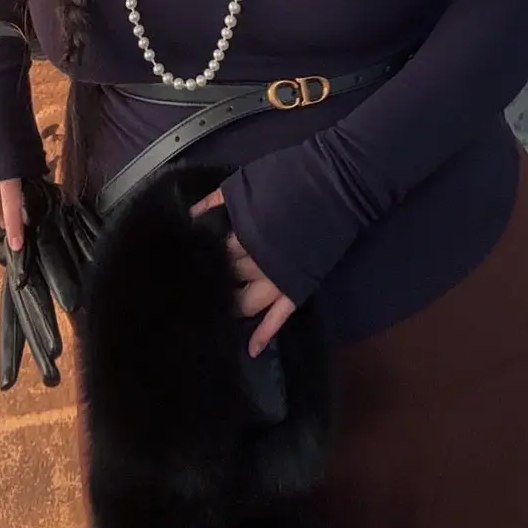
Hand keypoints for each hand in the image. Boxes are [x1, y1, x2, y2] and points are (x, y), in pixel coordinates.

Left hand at [190, 189, 296, 357]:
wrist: (337, 183)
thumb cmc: (291, 177)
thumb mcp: (247, 182)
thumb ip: (217, 200)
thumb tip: (190, 215)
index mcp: (242, 235)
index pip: (214, 253)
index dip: (203, 256)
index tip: (192, 260)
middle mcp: (256, 262)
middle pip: (227, 278)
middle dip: (215, 280)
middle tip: (203, 284)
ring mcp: (278, 279)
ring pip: (246, 304)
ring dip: (232, 307)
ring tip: (220, 309)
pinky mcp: (297, 288)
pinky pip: (279, 317)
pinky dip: (265, 334)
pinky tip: (252, 350)